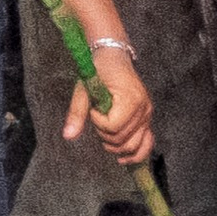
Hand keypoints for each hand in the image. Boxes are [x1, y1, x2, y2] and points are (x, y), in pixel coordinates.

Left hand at [66, 50, 155, 167]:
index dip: (98, 122)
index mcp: (131, 98)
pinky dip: (136, 154)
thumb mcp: (84, 89)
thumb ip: (77, 113)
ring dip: (116, 146)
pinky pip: (147, 143)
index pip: (113, 126)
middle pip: (122, 138)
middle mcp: (144, 108)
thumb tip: (68, 136)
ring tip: (104, 135)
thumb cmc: (99, 69)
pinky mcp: (147, 119)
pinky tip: (122, 158)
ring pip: (134, 145)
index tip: (93, 108)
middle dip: (104, 134)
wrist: (114, 56)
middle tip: (96, 117)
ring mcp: (148, 115)